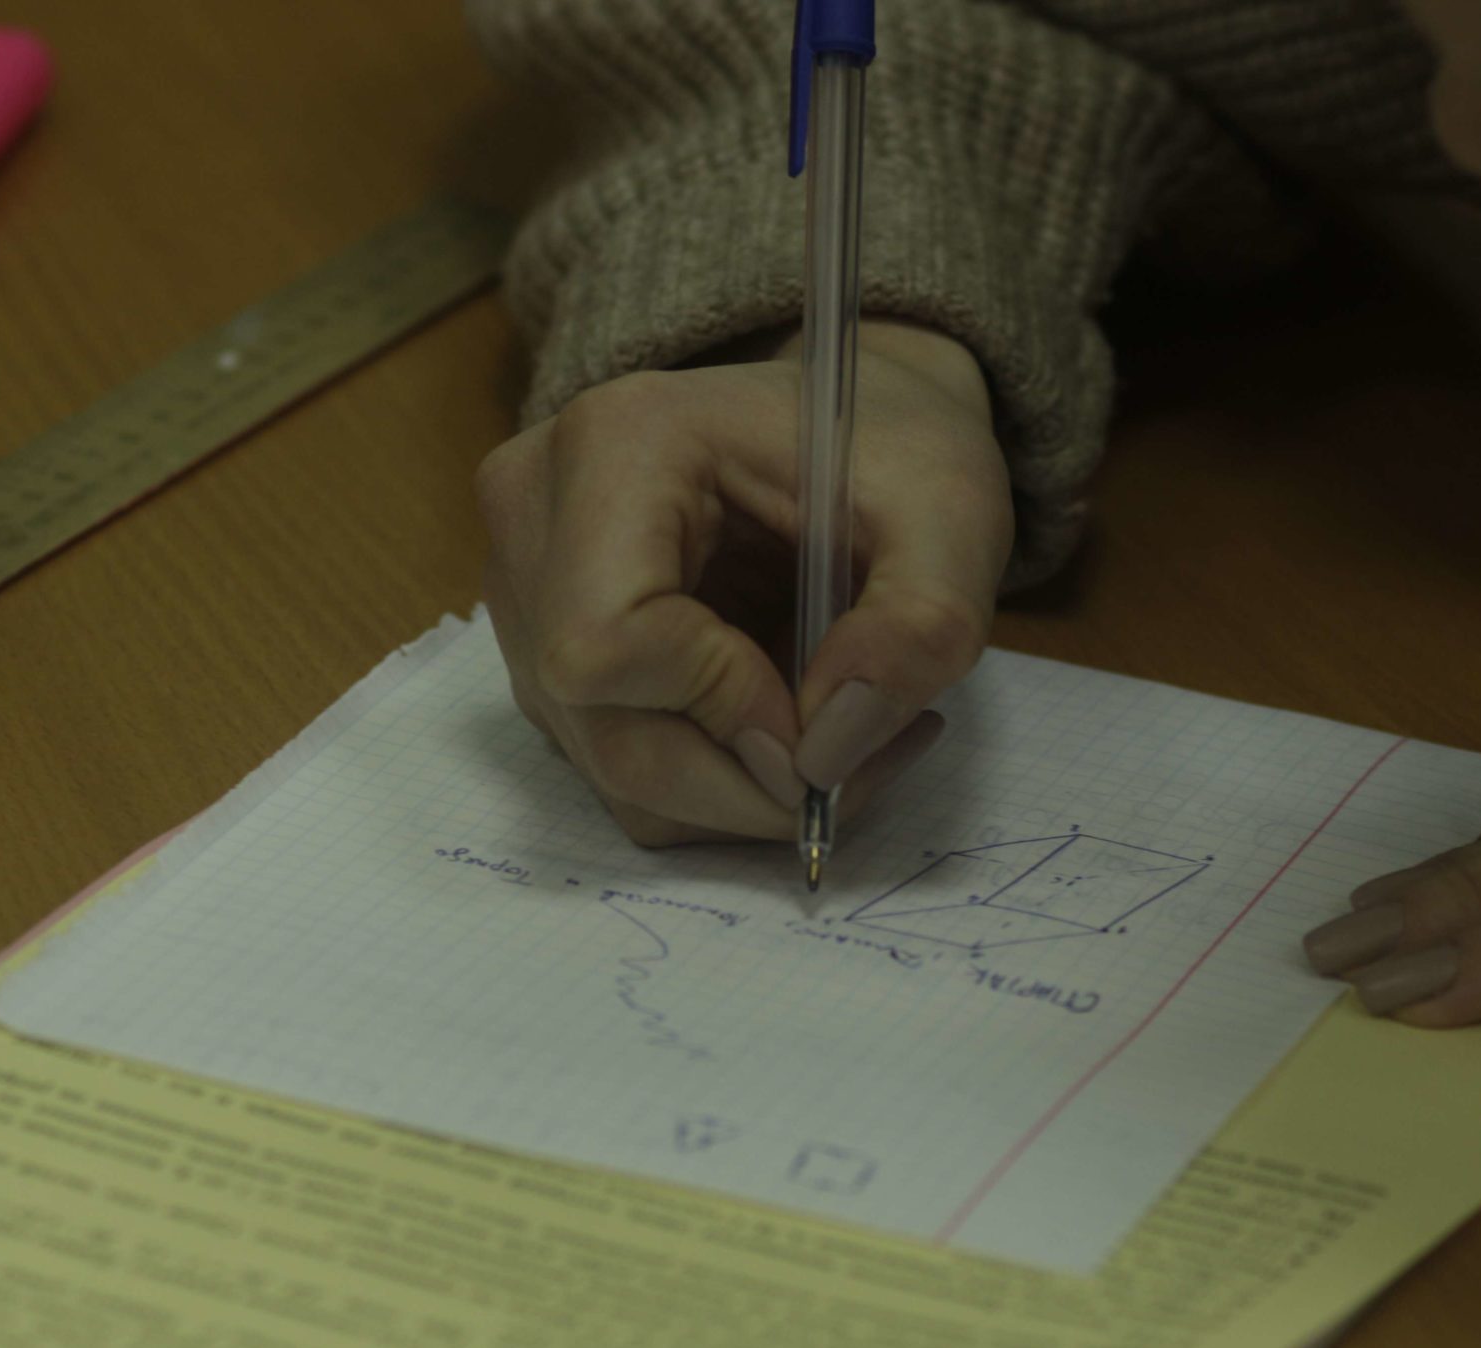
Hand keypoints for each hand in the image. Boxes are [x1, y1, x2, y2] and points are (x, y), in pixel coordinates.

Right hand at [476, 321, 1012, 845]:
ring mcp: (526, 596)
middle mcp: (535, 521)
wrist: (851, 422)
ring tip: (849, 732)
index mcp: (612, 446)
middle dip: (751, 782)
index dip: (725, 709)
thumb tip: (824, 756)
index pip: (606, 643)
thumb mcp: (954, 516)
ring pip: (616, 770)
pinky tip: (796, 730)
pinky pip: (622, 772)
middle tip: (864, 760)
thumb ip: (917, 629)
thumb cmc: (895, 446)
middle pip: (607, 731)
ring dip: (745, 793)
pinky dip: (720, 784)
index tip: (831, 706)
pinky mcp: (548, 655)